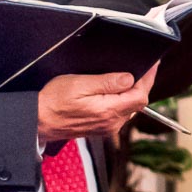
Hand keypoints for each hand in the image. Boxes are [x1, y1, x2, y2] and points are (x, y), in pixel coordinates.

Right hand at [38, 63, 158, 141]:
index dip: (149, 78)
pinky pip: (120, 112)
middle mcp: (111, 122)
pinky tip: (117, 90)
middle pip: (138, 102)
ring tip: (132, 75)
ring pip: (130, 107)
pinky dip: (123, 100)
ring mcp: (107, 127)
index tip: (153, 64)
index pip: (140, 95)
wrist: (38, 121)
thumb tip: (129, 78)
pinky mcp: (101, 127)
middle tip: (144, 66)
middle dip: (143, 83)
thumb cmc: (53, 102)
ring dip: (133, 92)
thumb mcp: (79, 84)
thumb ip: (107, 82)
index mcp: (108, 111)